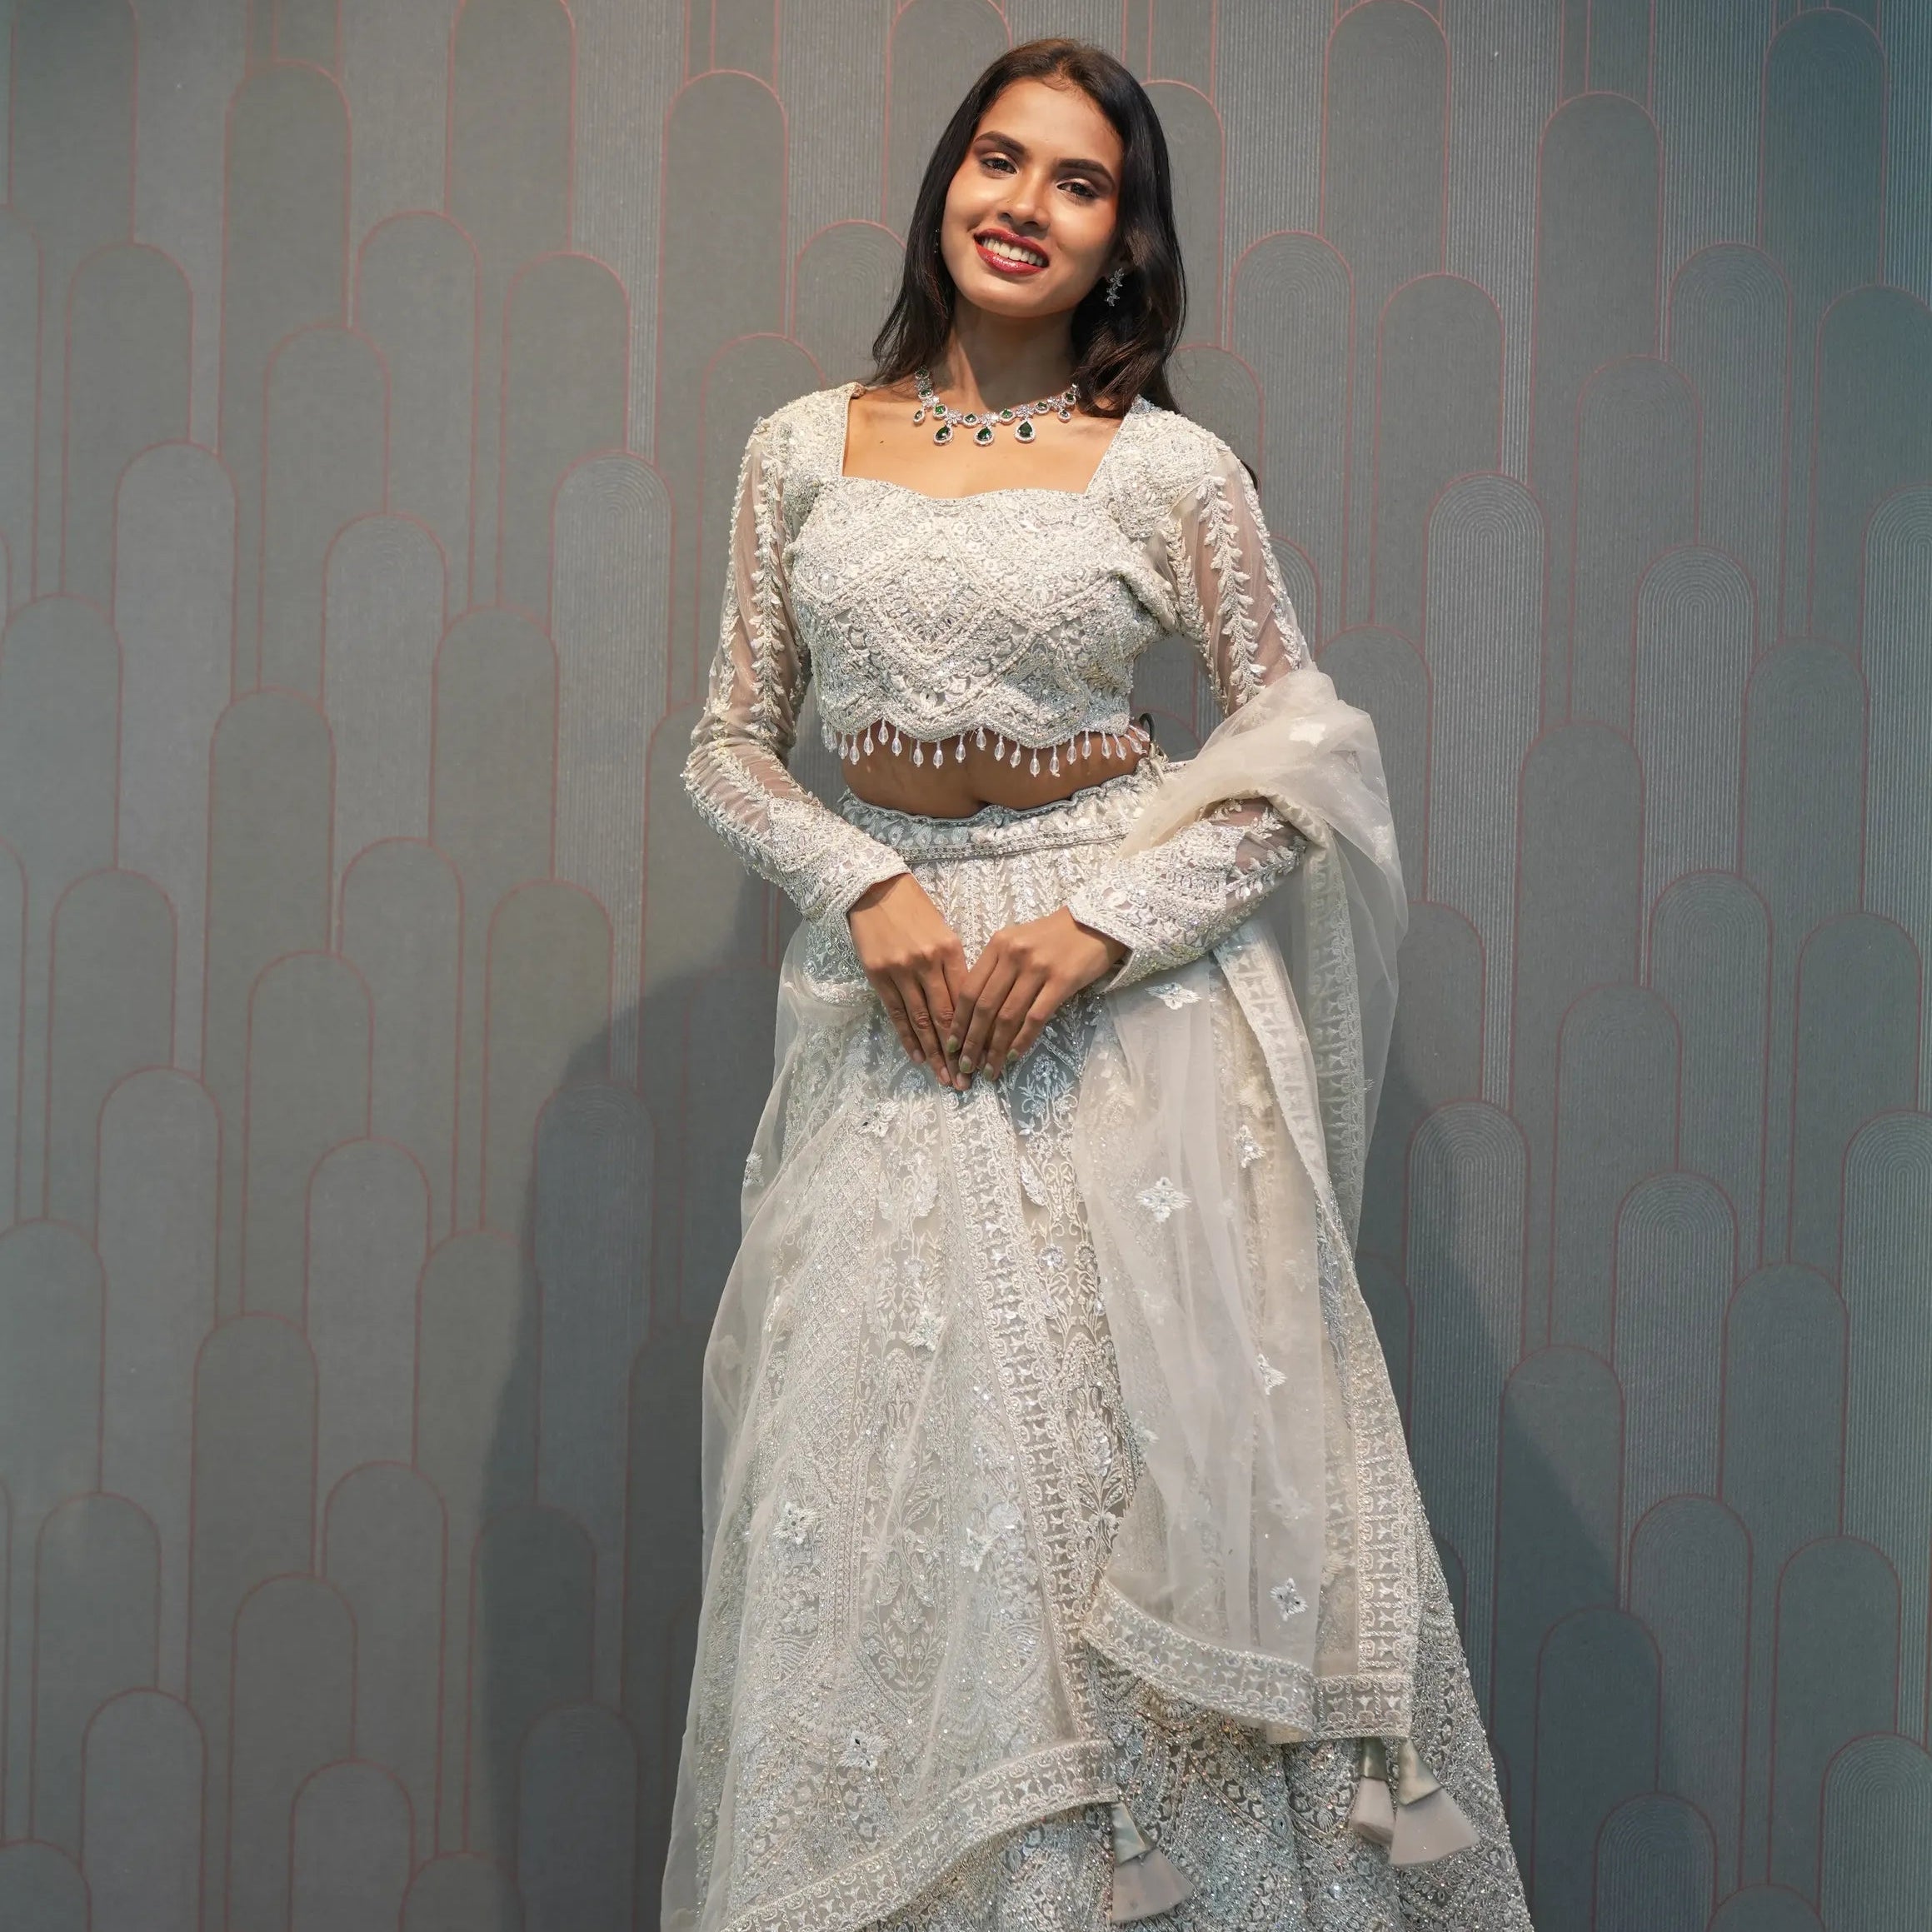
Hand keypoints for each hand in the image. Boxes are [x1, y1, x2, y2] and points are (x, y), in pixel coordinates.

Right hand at [846, 873, 968, 1085]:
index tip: (986, 1054)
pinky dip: (908, 1038)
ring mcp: (901, 970)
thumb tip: (967, 1004)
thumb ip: (954, 967)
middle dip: (959, 1052)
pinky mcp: (878, 975)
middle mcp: (927, 963)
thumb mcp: (943, 932)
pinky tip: (918, 1058)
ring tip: (945, 1078)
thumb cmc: (915, 910)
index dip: (976, 1031)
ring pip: (922, 1021)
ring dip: (934, 1053)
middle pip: (947, 1017)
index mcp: (950, 950)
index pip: (967, 1000)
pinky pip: (896, 1014)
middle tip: (967, 1081)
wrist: (875, 890)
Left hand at [948, 907, 1127, 1082]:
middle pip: (984, 1006)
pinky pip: (1035, 1017)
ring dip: (995, 1048)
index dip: (958, 1021)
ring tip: (990, 1069)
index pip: (969, 989)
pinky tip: (1014, 1055)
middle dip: (971, 1042)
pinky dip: (1022, 1040)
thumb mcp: (1017, 942)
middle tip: (965, 1066)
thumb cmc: (1054, 936)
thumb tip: (977, 1014)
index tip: (951, 1045)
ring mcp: (1038, 967)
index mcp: (997, 944)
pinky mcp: (1062, 980)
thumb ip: (997, 969)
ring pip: (1007, 1016)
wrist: (1096, 924)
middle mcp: (1013, 955)